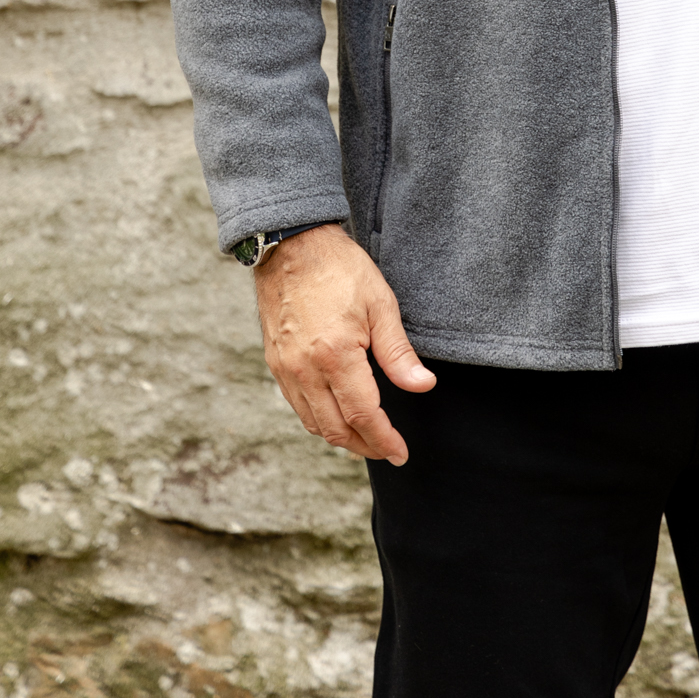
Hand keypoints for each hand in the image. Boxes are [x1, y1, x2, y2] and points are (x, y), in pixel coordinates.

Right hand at [253, 224, 435, 463]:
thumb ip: (399, 353)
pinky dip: (319, 419)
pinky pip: (297, 405)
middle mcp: (304, 369)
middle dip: (365, 446)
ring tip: (367, 438)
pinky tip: (337, 413)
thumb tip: (423, 386)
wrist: (291, 245)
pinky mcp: (275, 362)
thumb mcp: (380, 303)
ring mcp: (285, 368)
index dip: (385, 440)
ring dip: (341, 437)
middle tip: (388, 449)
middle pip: (336, 429)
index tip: (401, 452)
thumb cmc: (339, 268)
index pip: (364, 415)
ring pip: (313, 423)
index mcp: (334, 355)